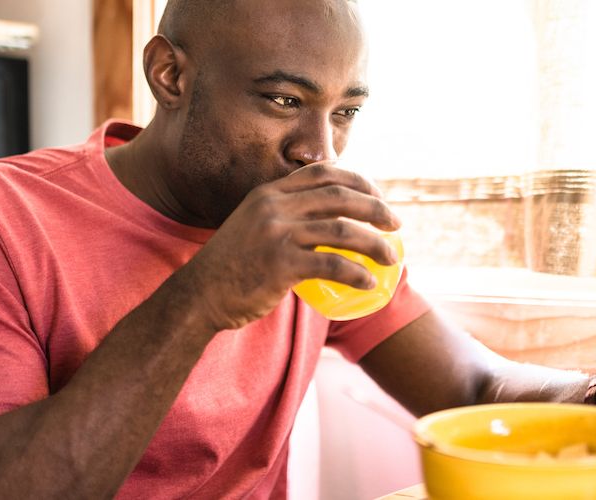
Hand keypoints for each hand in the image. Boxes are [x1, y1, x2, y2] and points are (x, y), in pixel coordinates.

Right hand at [188, 162, 400, 330]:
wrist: (200, 295)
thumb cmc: (233, 266)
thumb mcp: (253, 226)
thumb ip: (283, 216)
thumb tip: (326, 219)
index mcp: (269, 192)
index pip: (322, 171)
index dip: (357, 179)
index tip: (377, 195)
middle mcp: (274, 206)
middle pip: (340, 196)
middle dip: (376, 207)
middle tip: (395, 224)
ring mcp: (277, 233)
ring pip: (343, 230)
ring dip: (375, 243)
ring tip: (392, 258)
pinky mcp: (281, 264)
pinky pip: (332, 264)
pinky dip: (357, 273)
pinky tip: (368, 282)